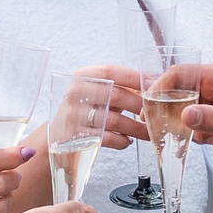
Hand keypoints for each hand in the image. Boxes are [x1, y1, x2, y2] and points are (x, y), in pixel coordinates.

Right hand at [11, 66, 150, 210]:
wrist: (56, 137)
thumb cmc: (85, 111)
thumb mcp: (97, 93)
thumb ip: (120, 87)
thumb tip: (155, 85)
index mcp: (82, 77)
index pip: (110, 71)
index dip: (134, 77)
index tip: (153, 85)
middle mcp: (76, 94)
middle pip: (116, 96)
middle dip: (140, 106)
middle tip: (155, 113)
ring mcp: (74, 116)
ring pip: (115, 120)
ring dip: (137, 128)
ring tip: (149, 132)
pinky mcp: (76, 138)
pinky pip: (107, 138)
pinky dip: (122, 141)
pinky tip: (127, 141)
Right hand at [173, 61, 212, 174]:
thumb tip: (186, 115)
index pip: (182, 73)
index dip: (162, 87)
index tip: (149, 106)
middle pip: (180, 91)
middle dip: (173, 112)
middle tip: (166, 129)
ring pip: (186, 108)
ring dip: (189, 126)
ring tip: (208, 139)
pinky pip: (196, 120)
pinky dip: (199, 133)